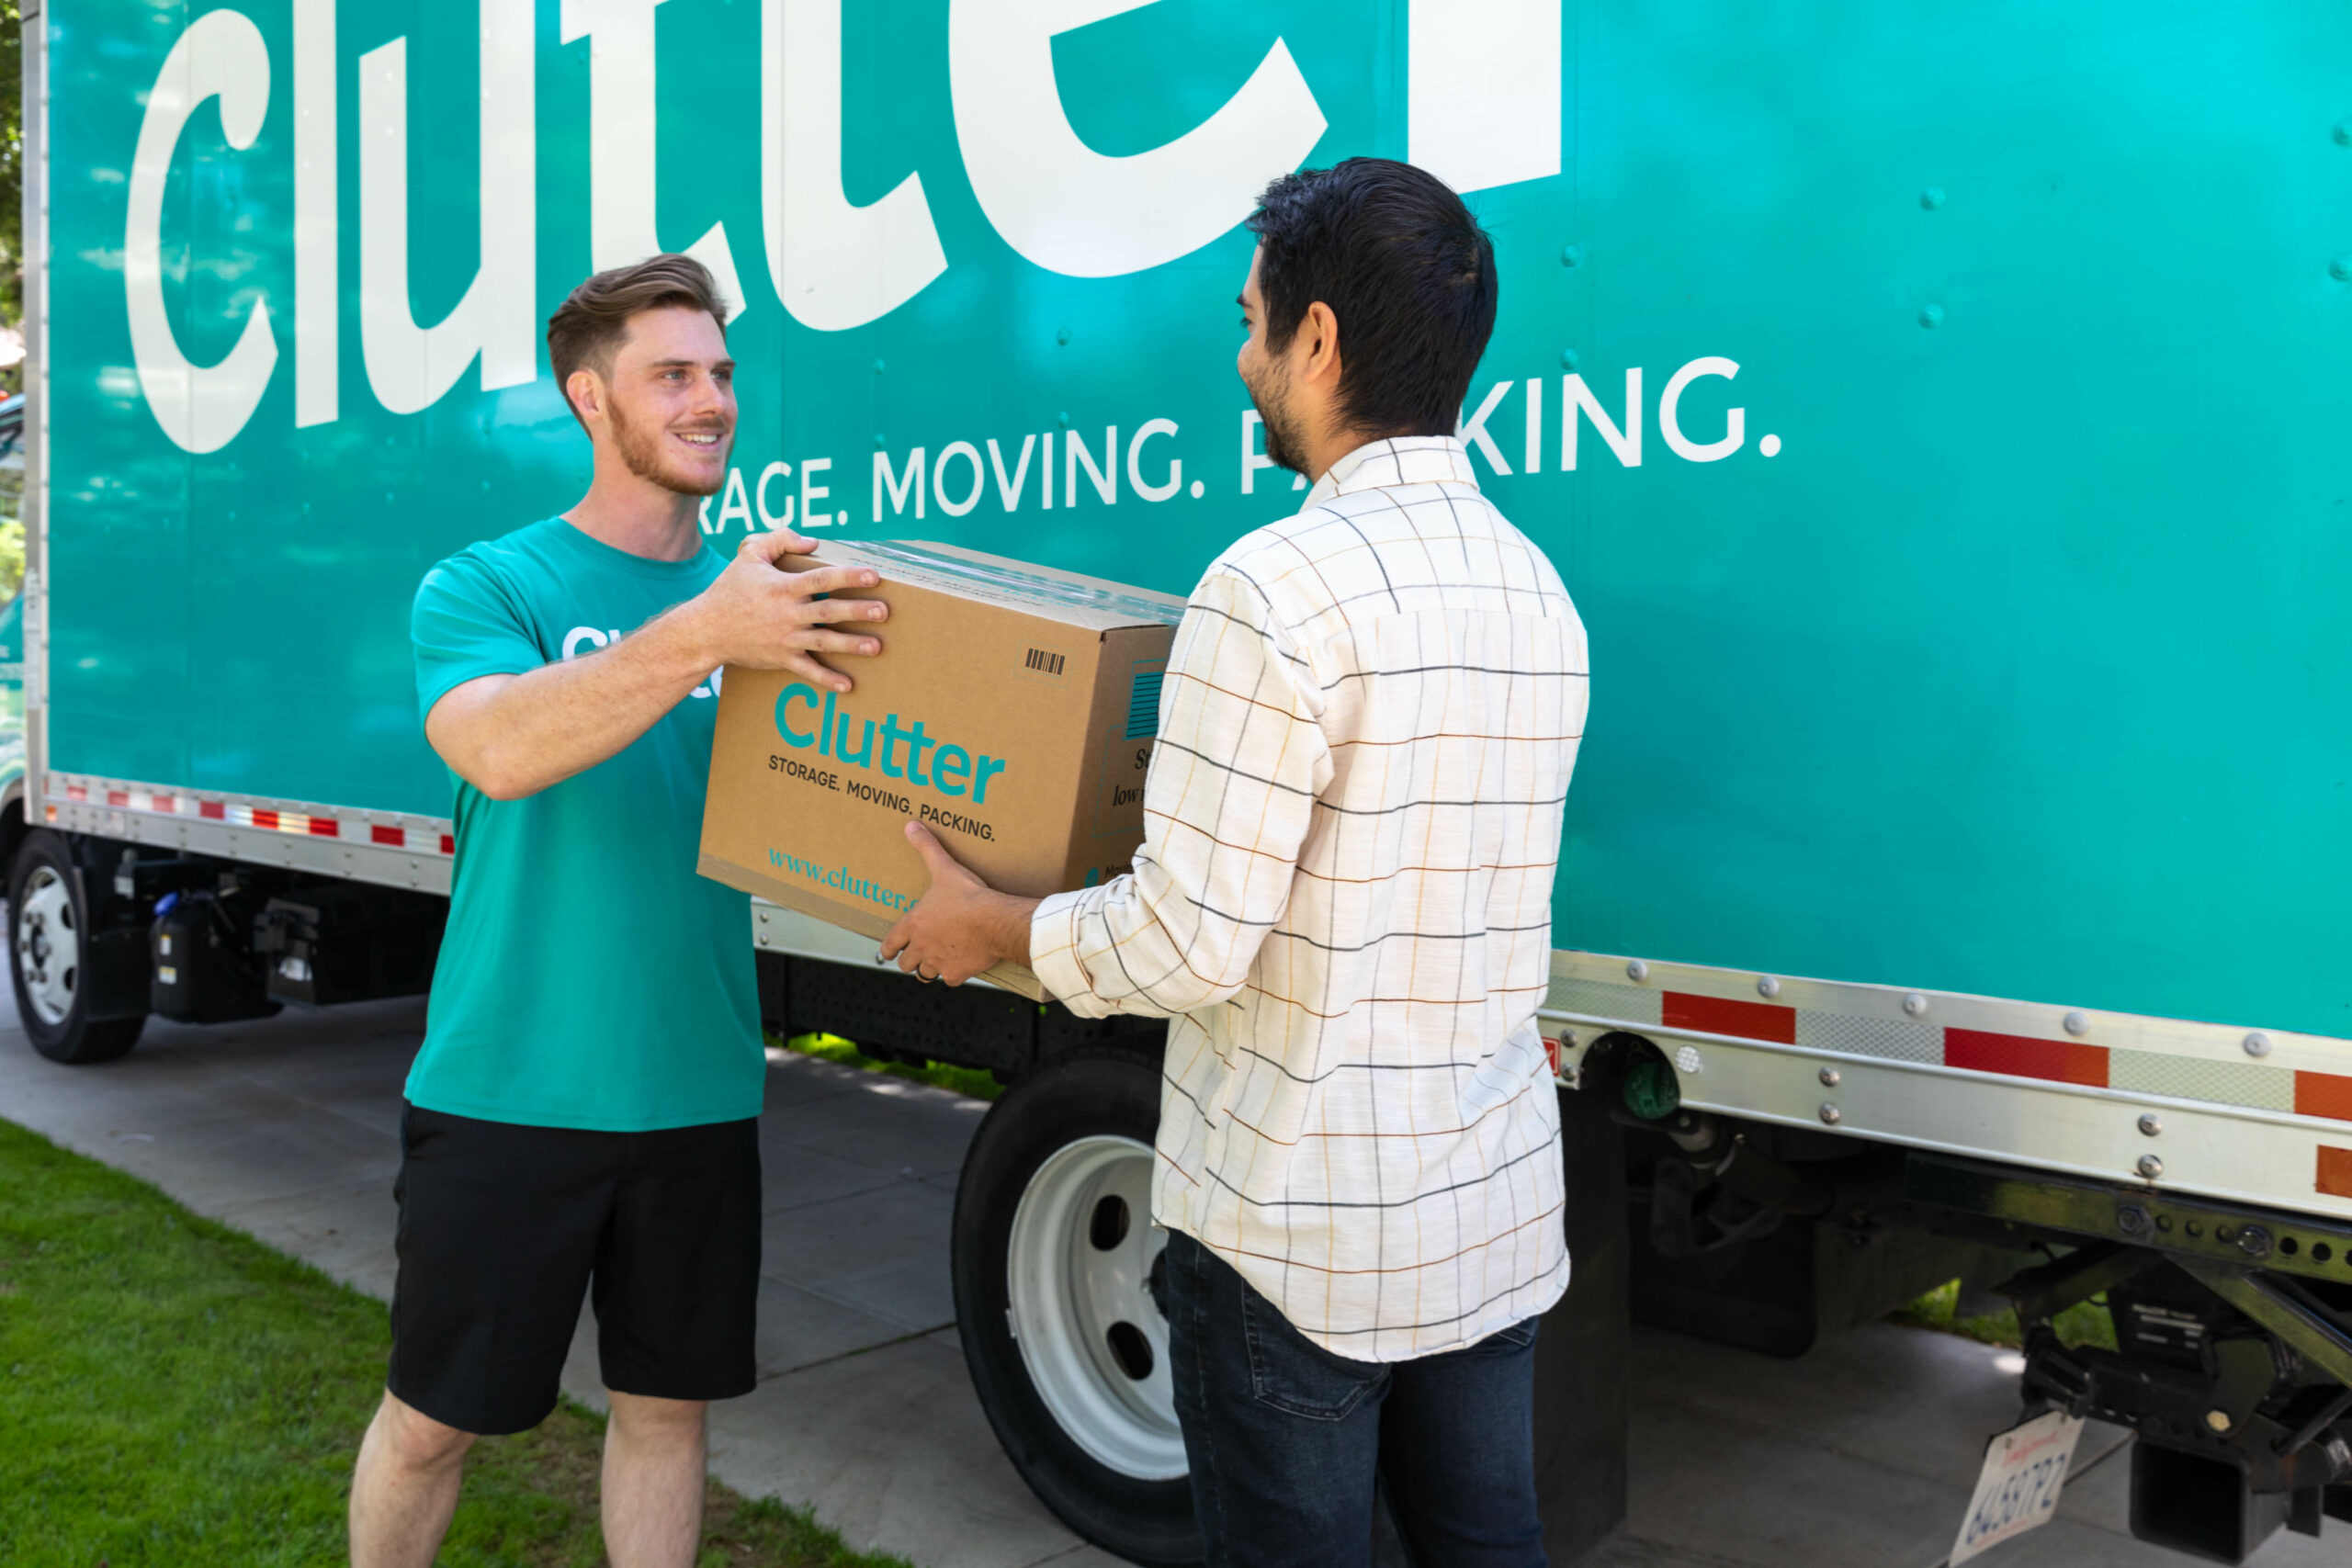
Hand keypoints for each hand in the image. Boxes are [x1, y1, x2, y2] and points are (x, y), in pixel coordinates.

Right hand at [687, 529, 888, 691]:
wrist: (706, 630)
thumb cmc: (730, 589)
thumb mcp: (749, 555)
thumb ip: (779, 539)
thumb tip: (812, 541)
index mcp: (783, 587)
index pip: (822, 579)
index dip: (848, 576)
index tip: (874, 575)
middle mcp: (788, 614)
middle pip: (829, 611)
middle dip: (858, 611)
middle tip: (884, 611)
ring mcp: (786, 638)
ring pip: (824, 641)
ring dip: (851, 645)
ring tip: (876, 646)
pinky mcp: (782, 658)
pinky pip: (807, 671)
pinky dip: (827, 679)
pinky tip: (848, 685)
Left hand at [880, 822, 1037, 985]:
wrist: (995, 921)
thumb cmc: (968, 896)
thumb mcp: (944, 868)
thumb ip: (927, 847)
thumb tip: (911, 826)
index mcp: (913, 924)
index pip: (890, 944)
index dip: (888, 948)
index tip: (888, 952)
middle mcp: (921, 947)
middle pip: (905, 964)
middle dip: (910, 960)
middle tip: (917, 954)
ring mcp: (938, 962)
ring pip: (925, 974)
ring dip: (930, 968)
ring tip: (938, 960)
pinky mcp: (957, 973)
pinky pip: (950, 979)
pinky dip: (955, 973)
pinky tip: (962, 965)